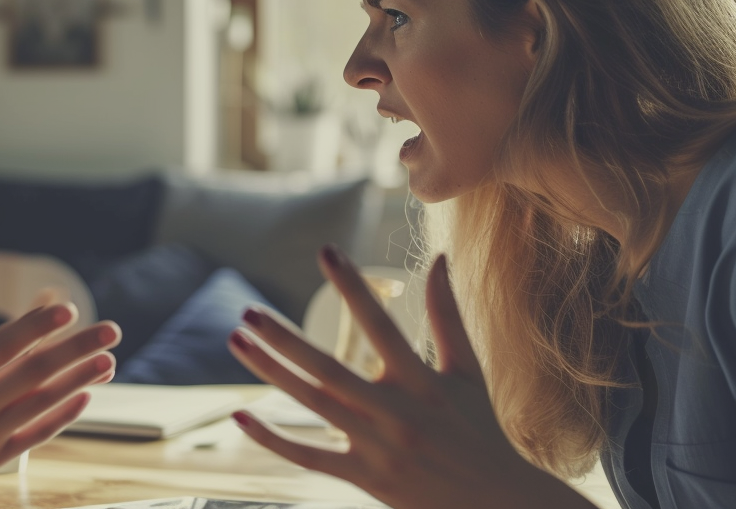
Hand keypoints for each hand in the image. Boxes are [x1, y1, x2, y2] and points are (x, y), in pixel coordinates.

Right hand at [0, 273, 119, 503]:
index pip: (0, 347)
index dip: (35, 326)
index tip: (67, 308)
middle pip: (32, 375)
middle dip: (75, 349)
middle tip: (110, 330)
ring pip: (40, 405)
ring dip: (78, 381)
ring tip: (109, 360)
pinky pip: (34, 436)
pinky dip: (62, 416)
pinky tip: (85, 395)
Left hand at [227, 248, 591, 508]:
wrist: (497, 504)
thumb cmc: (480, 429)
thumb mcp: (468, 371)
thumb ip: (448, 315)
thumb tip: (441, 257)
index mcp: (422, 382)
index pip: (380, 325)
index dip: (353, 287)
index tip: (326, 251)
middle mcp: (396, 413)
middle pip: (329, 369)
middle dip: (285, 338)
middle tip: (248, 310)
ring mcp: (377, 447)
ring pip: (313, 405)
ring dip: (271, 373)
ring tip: (238, 340)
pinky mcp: (364, 477)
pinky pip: (310, 458)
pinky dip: (274, 439)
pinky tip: (241, 416)